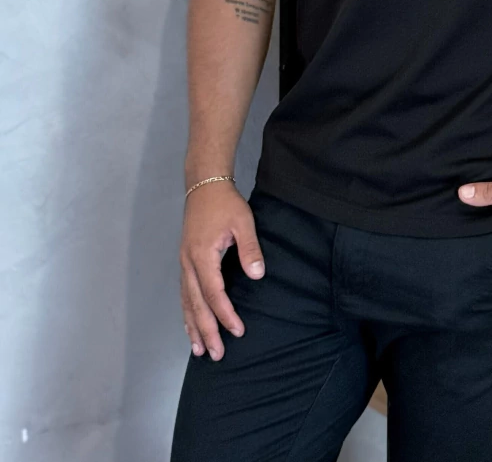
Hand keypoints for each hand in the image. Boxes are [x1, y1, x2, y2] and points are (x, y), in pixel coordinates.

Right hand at [179, 184, 264, 359]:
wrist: (204, 186)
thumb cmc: (225, 203)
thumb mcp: (243, 221)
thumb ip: (249, 249)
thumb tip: (258, 275)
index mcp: (202, 255)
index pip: (214, 293)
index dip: (225, 314)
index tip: (238, 330)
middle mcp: (188, 263)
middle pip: (197, 304)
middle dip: (206, 330)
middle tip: (216, 354)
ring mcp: (184, 263)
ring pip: (187, 302)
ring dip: (192, 326)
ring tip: (198, 350)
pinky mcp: (185, 261)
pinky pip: (184, 293)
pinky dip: (187, 312)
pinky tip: (190, 324)